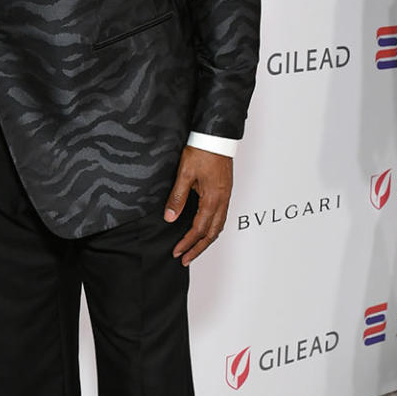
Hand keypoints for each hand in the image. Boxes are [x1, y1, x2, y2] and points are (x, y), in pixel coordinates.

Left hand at [164, 147, 232, 265]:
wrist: (216, 136)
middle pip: (212, 233)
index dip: (187, 243)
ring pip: (219, 226)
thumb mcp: (185, 174)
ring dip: (206, 240)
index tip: (177, 252)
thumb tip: (170, 218)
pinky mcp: (225, 191)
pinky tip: (205, 229)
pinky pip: (221, 216)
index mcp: (213, 199)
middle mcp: (222, 200)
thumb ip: (177, 197)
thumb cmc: (202, 151)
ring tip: (194, 249)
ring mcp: (226, 196)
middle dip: (199, 248)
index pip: (199, 229)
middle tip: (186, 259)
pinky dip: (213, 228)